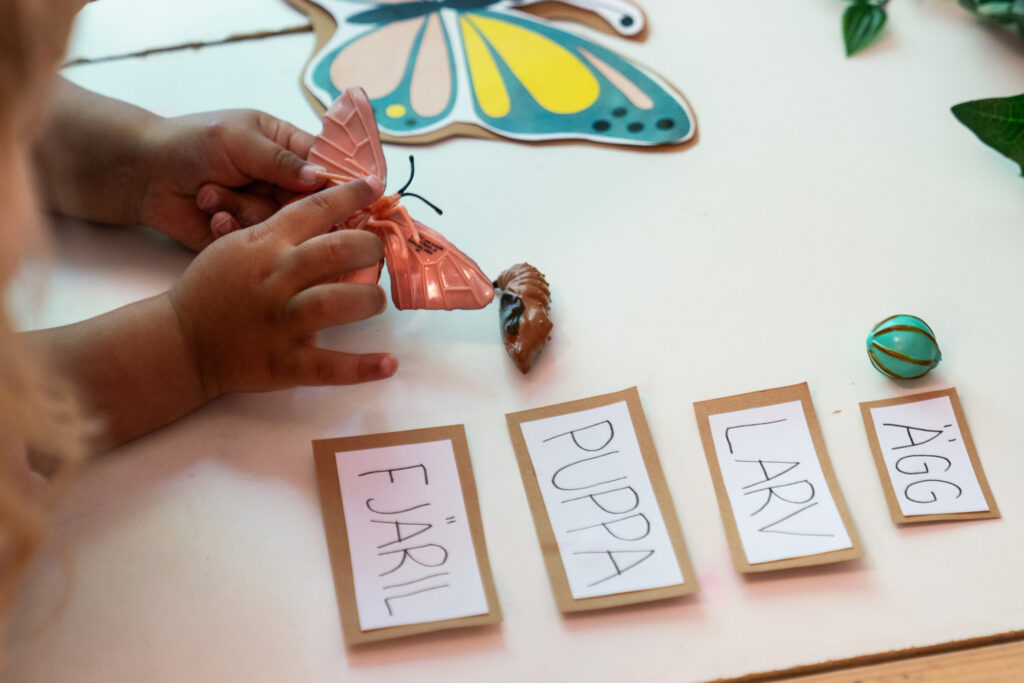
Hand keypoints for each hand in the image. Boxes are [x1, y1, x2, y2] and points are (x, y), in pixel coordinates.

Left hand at [138, 109, 326, 250]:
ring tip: (210, 193)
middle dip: (280, 202)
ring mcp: (265, 210)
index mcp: (287, 149)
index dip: (334, 183)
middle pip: (310, 205)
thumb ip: (281, 160)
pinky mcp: (246, 236)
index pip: (327, 168)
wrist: (144, 174)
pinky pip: (256, 242)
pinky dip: (229, 228)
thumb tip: (321, 177)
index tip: (332, 194)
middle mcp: (281, 183)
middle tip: (258, 192)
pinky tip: (209, 213)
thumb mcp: (239, 140)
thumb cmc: (190, 143)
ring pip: (281, 225)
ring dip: (242, 210)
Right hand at [168, 177, 396, 396]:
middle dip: (370, 248)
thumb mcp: (239, 245)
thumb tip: (335, 219)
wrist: (179, 341)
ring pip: (337, 303)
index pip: (314, 209)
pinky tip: (388, 364)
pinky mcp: (283, 363)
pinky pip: (328, 366)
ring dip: (369, 300)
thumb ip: (281, 232)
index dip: (351, 195)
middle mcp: (276, 279)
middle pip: (336, 252)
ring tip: (376, 301)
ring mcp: (279, 322)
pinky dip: (362, 367)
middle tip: (380, 254)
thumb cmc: (213, 288)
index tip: (377, 188)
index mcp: (265, 245)